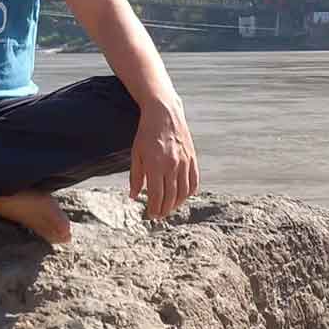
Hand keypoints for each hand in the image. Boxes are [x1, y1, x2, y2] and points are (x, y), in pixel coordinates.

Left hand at [129, 97, 199, 220]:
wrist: (164, 113)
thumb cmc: (146, 134)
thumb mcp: (136, 154)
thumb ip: (136, 177)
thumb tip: (134, 196)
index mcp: (155, 165)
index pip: (157, 195)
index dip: (154, 209)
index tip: (150, 215)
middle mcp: (172, 165)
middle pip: (171, 197)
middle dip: (164, 210)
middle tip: (158, 216)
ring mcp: (184, 162)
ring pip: (184, 192)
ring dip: (176, 204)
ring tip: (169, 208)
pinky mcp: (192, 158)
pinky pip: (194, 182)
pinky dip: (189, 193)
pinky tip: (182, 196)